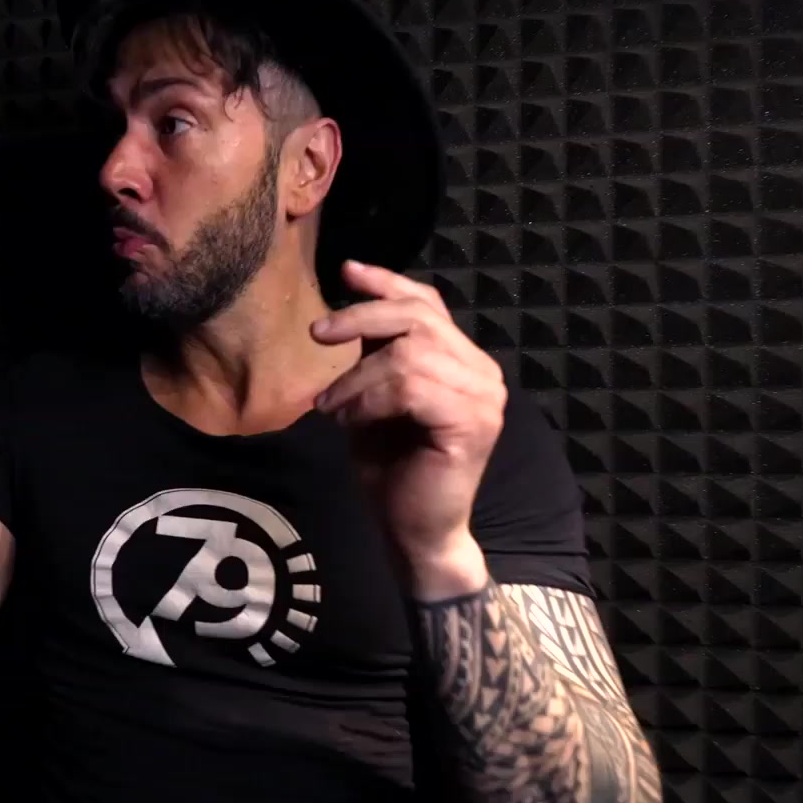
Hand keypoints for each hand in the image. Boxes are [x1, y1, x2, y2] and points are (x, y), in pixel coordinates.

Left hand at [310, 260, 505, 591]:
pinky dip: (368, 399)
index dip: (388, 283)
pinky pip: (410, 388)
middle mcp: (484, 373)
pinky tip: (348, 421)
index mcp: (464, 362)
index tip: (346, 271)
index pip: (429, 304)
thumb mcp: (374, 399)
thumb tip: (349, 309)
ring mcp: (484, 398)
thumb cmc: (392, 470)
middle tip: (318, 334)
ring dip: (357, 376)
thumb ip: (376, 355)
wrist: (413, 531)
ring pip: (410, 353)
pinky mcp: (472, 423)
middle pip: (419, 318)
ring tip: (332, 405)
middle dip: (362, 317)